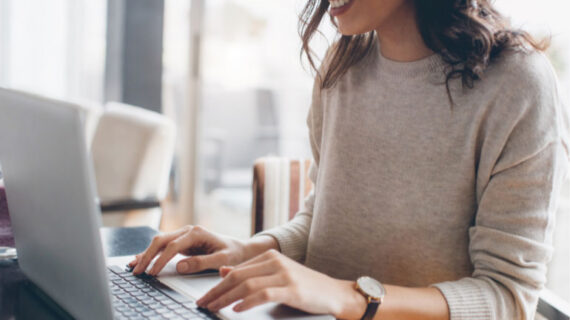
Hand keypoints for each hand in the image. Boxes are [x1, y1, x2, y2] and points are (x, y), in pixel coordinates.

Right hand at [129, 225, 269, 275]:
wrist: (239, 248)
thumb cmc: (232, 253)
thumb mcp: (222, 259)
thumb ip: (202, 262)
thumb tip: (180, 266)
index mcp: (197, 233)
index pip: (173, 246)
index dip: (161, 260)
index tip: (152, 272)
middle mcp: (188, 231)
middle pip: (161, 240)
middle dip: (147, 255)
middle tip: (138, 271)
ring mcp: (183, 235)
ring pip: (159, 242)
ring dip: (146, 254)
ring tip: (134, 267)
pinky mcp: (181, 242)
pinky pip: (163, 246)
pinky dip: (151, 253)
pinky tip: (140, 259)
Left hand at [196, 249, 366, 318]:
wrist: (334, 293)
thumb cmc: (304, 287)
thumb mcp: (276, 275)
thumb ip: (251, 272)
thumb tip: (224, 272)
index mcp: (270, 256)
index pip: (236, 270)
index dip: (217, 285)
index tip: (204, 297)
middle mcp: (275, 261)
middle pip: (238, 276)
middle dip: (217, 292)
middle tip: (203, 304)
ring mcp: (284, 274)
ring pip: (247, 284)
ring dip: (226, 298)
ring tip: (214, 308)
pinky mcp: (292, 288)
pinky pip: (264, 294)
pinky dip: (247, 302)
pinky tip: (236, 309)